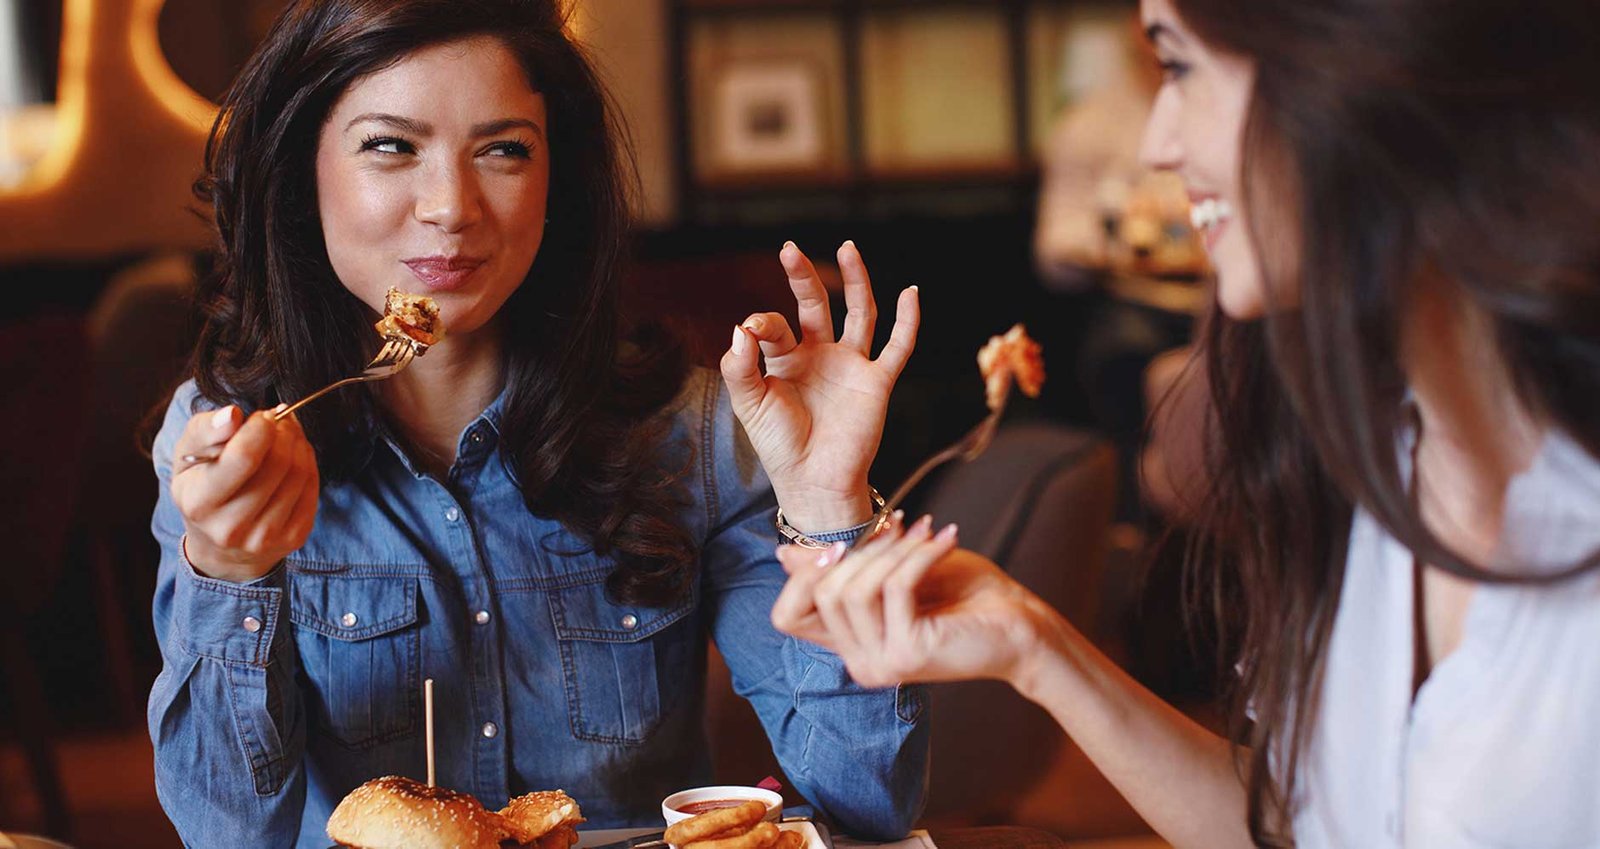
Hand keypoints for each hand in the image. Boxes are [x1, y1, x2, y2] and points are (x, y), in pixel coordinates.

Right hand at [169, 405, 319, 582]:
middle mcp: (230, 527)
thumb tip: (232, 415)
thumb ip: (205, 430)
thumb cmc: (202, 485)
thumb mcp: (187, 454)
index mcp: (199, 503)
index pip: (244, 457)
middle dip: (284, 431)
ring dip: (298, 443)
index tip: (262, 417)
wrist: (219, 542)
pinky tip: (294, 457)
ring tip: (285, 436)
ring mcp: (264, 537)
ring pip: (299, 473)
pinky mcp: (292, 539)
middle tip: (278, 420)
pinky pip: (312, 488)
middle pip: (278, 463)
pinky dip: (308, 463)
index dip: (261, 427)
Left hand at [720, 240, 919, 530]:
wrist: (813, 482)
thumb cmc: (780, 446)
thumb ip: (739, 367)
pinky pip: (897, 347)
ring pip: (859, 313)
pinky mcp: (877, 382)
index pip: (775, 325)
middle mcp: (819, 355)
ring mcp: (850, 365)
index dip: (763, 323)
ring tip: (848, 248)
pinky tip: (911, 293)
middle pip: (816, 305)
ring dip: (856, 281)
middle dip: (803, 278)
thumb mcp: (749, 405)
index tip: (753, 331)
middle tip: (789, 250)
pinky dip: (907, 320)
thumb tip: (741, 327)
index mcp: (785, 359)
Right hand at [771, 518, 1053, 688]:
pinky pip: (894, 588)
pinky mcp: (909, 653)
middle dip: (860, 549)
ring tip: (925, 531)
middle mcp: (859, 664)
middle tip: (902, 524)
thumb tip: (784, 553)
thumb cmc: (963, 595)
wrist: (1022, 625)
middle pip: (821, 593)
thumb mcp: (895, 572)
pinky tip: (945, 538)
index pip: (787, 617)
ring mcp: (882, 663)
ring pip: (854, 590)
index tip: (841, 543)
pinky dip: (918, 554)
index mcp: (851, 645)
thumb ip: (846, 567)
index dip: (800, 575)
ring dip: (892, 550)